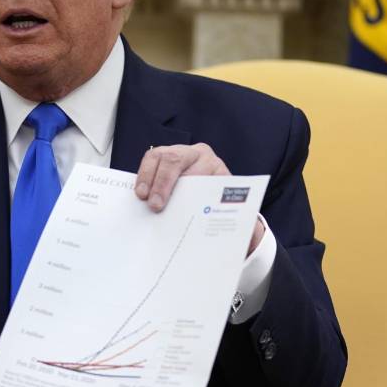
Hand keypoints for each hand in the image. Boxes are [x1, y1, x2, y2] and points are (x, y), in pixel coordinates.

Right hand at [135, 143, 264, 255]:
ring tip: (141, 196)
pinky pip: (149, 163)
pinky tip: (138, 193)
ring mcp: (177, 155)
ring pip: (158, 156)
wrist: (217, 206)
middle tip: (153, 204)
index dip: (183, 185)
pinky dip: (142, 176)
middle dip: (161, 181)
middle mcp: (197, 156)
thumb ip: (244, 223)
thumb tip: (248, 231)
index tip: (169, 202)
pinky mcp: (161, 162)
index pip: (197, 169)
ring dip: (147, 175)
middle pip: (175, 158)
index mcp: (216, 166)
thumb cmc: (224, 212)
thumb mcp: (236, 218)